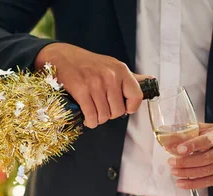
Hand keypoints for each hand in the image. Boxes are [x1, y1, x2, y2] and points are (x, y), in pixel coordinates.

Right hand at [35, 43, 151, 128]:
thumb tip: (150, 80)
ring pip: (103, 116)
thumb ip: (130, 77)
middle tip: (101, 110)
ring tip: (93, 113)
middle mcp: (110, 76)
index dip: (130, 108)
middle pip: (117, 111)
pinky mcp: (81, 90)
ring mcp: (95, 83)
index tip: (123, 109)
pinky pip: (91, 115)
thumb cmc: (87, 64)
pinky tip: (87, 118)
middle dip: (109, 115)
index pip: (136, 96)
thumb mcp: (111, 66)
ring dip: (97, 119)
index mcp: (121, 70)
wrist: (62, 56)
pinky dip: (89, 121)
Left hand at [168, 123, 212, 189]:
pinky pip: (208, 182)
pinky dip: (193, 184)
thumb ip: (187, 134)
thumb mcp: (205, 129)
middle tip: (171, 162)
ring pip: (206, 171)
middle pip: (205, 158)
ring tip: (174, 171)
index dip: (192, 145)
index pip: (207, 140)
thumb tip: (168, 143)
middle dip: (186, 162)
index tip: (178, 149)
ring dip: (187, 173)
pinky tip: (181, 183)